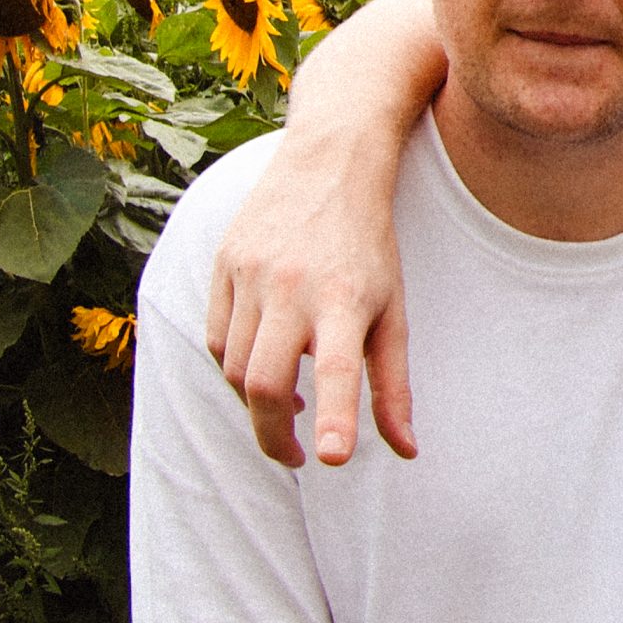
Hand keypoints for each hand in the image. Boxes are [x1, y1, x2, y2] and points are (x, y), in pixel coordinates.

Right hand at [206, 135, 413, 467]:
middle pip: (264, 381)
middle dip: (273, 435)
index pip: (336, 367)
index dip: (333, 416)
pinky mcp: (222, 263)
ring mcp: (251, 273)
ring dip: (256, 403)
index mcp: (346, 297)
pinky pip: (216, 338)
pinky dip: (234, 369)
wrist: (330, 163)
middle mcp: (293, 286)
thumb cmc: (369, 246)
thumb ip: (393, 383)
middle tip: (296, 456)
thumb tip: (406, 451)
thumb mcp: (394, 309)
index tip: (332, 459)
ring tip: (289, 409)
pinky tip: (262, 369)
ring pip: (234, 366)